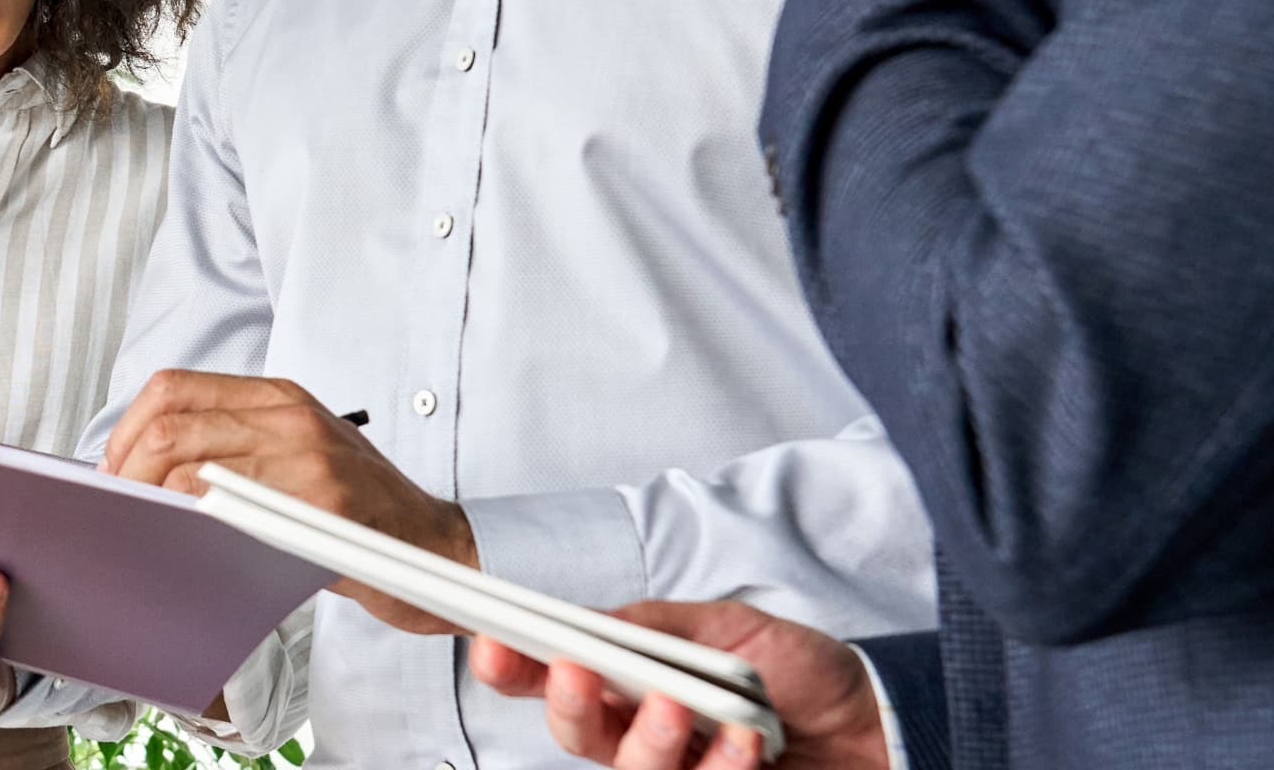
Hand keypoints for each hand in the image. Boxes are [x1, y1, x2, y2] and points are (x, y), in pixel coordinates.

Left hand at [102, 369, 474, 634]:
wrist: (436, 547)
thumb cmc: (360, 510)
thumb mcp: (300, 455)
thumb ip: (238, 447)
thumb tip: (150, 469)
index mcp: (279, 396)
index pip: (173, 388)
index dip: (127, 429)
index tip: (112, 470)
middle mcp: (290, 414)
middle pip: (170, 424)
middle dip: (125, 469)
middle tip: (115, 508)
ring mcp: (306, 455)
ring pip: (189, 463)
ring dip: (149, 500)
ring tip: (141, 529)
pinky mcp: (320, 502)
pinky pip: (231, 507)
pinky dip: (191, 525)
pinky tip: (184, 545)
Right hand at [469, 600, 888, 769]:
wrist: (883, 724)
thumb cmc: (807, 674)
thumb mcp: (727, 628)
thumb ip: (652, 627)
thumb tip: (585, 621)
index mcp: (636, 682)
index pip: (559, 676)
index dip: (516, 666)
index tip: (492, 645)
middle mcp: (647, 733)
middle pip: (574, 731)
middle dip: (566, 703)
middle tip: (576, 673)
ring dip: (648, 740)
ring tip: (682, 709)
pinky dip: (718, 769)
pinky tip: (745, 745)